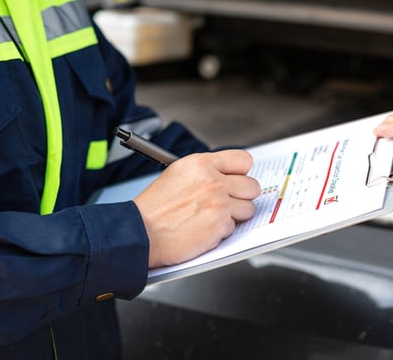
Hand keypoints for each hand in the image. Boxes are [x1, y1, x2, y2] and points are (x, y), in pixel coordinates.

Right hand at [133, 149, 260, 267]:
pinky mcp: (219, 225)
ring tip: (212, 218)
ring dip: (234, 216)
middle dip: (242, 197)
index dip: (241, 173)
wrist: (140, 232)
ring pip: (248, 209)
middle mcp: (213, 180)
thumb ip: (205, 172)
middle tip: (228, 203)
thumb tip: (227, 176)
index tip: (238, 180)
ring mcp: (219, 203)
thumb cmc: (154, 208)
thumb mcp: (177, 175)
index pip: (243, 160)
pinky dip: (220, 232)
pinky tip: (203, 230)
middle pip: (252, 186)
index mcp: (201, 164)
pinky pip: (233, 228)